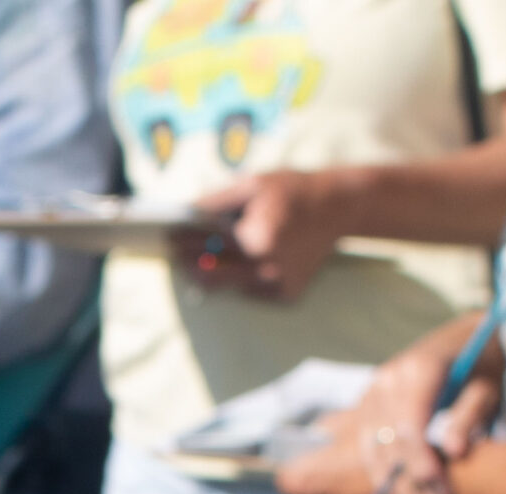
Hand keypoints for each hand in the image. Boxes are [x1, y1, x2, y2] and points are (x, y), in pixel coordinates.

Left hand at [183, 172, 348, 303]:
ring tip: (191, 265)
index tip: (166, 239)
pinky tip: (237, 266)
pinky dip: (240, 280)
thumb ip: (215, 202)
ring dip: (208, 276)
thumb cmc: (292, 190)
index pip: (206, 245)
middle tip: (173, 257)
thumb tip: (183, 215)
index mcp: (257, 238)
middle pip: (211, 274)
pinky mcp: (286, 294)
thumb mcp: (253, 186)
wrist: (339, 207)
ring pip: (228, 286)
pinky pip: (251, 291)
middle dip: (189, 263)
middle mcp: (267, 267)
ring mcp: (277, 284)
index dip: (183, 242)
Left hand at [273, 425, 421, 493]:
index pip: (285, 477)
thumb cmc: (397, 449)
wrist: (440, 486)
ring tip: (365, 484)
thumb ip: (329, 427)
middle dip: (320, 485)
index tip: (319, 459)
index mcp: (303, 481)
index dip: (303, 466)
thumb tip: (318, 430)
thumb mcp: (360, 422)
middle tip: (346, 469)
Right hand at [276, 330, 501, 493]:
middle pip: (392, 449)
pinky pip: (373, 458)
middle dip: (418, 492)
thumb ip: (470, 415)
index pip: (409, 425)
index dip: (421, 462)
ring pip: (377, 460)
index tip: (441, 492)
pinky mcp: (367, 415)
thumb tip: (455, 451)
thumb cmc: (486, 363)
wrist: (464, 339)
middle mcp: (385, 384)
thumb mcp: (490, 386)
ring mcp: (370, 399)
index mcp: (418, 370)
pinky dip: (395, 485)